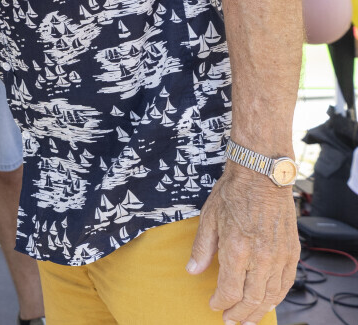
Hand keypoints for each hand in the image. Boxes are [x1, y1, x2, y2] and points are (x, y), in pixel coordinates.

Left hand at [188, 164, 298, 323]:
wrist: (262, 175)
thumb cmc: (233, 193)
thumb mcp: (208, 219)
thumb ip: (202, 250)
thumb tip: (192, 271)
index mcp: (238, 249)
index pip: (230, 290)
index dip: (221, 303)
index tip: (214, 306)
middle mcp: (262, 257)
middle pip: (252, 298)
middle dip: (239, 314)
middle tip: (230, 321)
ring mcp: (279, 255)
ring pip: (271, 295)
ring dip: (258, 311)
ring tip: (247, 319)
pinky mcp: (292, 251)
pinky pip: (286, 282)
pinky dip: (277, 296)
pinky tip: (267, 301)